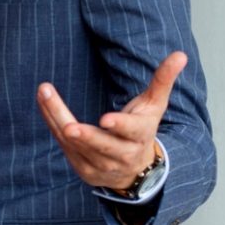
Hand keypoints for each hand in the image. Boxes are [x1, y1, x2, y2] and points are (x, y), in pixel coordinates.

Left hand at [36, 51, 186, 190]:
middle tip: (69, 127)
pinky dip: (52, 123)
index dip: (120, 126)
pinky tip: (43, 103)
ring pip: (77, 144)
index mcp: (140, 136)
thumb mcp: (154, 105)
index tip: (106, 119)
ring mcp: (102, 166)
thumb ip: (163, 80)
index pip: (131, 131)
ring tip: (44, 95)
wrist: (135, 170)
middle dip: (85, 135)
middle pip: (100, 144)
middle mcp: (121, 155)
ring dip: (58, 118)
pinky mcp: (84, 170)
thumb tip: (180, 54)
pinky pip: (64, 146)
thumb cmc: (142, 128)